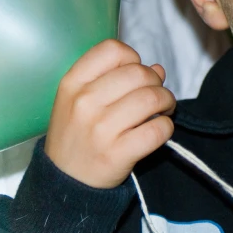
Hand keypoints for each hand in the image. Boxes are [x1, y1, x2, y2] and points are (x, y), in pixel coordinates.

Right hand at [44, 39, 176, 188]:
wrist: (65, 183)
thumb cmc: (78, 134)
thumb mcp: (82, 101)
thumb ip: (117, 79)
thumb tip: (158, 69)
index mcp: (72, 83)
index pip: (112, 49)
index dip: (132, 58)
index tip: (135, 74)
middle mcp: (84, 102)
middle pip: (139, 73)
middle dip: (157, 83)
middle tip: (156, 96)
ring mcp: (100, 129)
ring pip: (153, 98)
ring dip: (167, 102)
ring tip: (163, 111)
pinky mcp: (118, 153)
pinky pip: (158, 129)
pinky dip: (167, 127)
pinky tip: (159, 130)